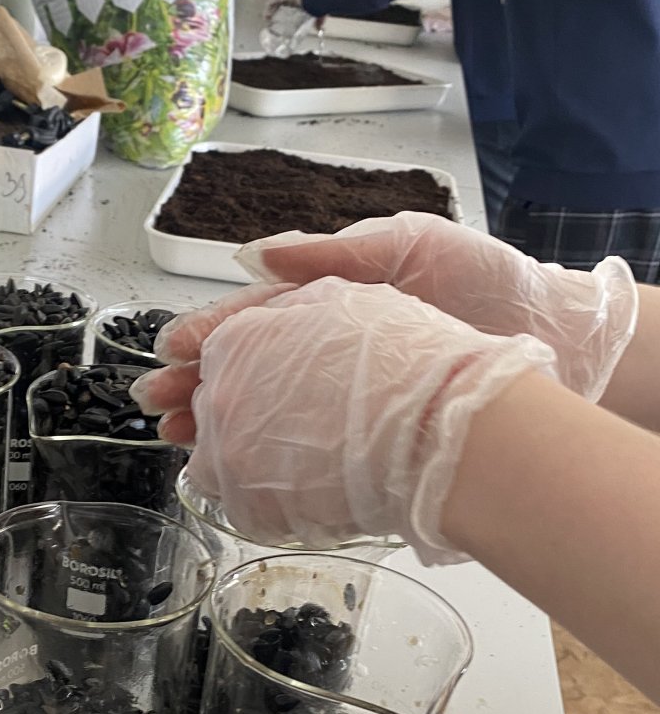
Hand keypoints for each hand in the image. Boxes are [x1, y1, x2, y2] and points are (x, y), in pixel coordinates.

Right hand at [133, 279, 555, 562]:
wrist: (557, 337)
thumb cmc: (488, 280)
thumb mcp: (411, 245)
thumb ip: (336, 252)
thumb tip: (258, 255)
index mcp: (331, 297)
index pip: (252, 316)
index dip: (207, 333)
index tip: (167, 350)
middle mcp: (331, 344)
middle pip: (248, 365)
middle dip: (198, 383)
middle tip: (156, 405)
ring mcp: (348, 388)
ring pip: (269, 406)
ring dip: (222, 422)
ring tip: (181, 441)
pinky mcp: (370, 427)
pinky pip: (308, 441)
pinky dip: (269, 455)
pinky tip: (240, 469)